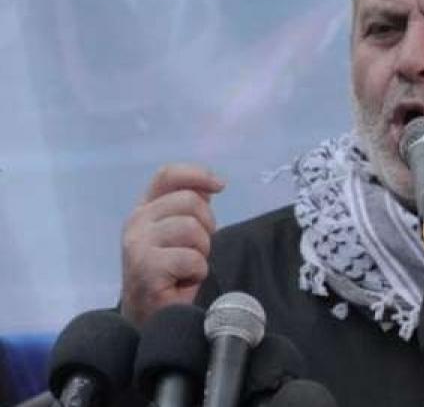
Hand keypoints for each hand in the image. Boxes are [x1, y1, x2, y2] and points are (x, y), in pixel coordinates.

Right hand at [120, 163, 224, 325]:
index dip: (197, 174)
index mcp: (145, 210)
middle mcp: (136, 222)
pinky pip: (192, 258)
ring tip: (187, 268)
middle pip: (190, 201)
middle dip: (206, 226)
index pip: (167, 175)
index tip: (220, 185)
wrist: (150, 318)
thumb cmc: (170, 274)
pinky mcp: (146, 269)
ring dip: (201, 251)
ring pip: (192, 228)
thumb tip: (211, 184)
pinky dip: (197, 272)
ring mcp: (138, 245)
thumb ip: (191, 208)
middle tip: (196, 250)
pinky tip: (183, 282)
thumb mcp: (181, 234)